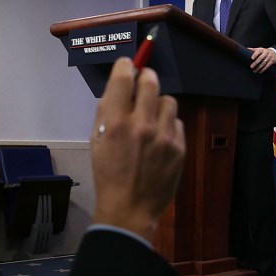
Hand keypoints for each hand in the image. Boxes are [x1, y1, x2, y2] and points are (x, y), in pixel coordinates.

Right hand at [91, 58, 185, 241]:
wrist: (130, 209)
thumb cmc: (108, 175)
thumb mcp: (96, 141)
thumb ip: (106, 111)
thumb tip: (118, 85)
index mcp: (116, 123)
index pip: (124, 77)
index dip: (126, 66)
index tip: (128, 66)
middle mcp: (142, 125)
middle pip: (151, 81)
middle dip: (146, 77)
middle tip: (143, 83)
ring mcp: (164, 137)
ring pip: (168, 101)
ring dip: (159, 104)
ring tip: (151, 118)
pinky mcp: (179, 148)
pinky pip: (176, 122)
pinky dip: (168, 125)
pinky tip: (159, 139)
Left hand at [248, 47, 275, 73]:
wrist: (273, 53)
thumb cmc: (263, 52)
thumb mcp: (259, 50)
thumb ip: (253, 49)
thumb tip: (247, 48)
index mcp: (262, 50)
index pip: (258, 51)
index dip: (255, 55)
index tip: (252, 58)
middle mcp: (266, 53)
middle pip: (261, 58)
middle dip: (256, 63)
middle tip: (251, 67)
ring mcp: (269, 57)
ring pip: (264, 63)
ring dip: (259, 67)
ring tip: (254, 71)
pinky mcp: (272, 61)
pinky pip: (267, 66)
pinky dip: (263, 69)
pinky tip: (259, 72)